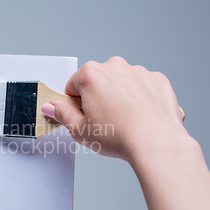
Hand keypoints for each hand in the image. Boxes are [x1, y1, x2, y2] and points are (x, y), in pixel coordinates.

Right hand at [42, 56, 186, 160]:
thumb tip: (52, 107)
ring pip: (120, 82)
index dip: (74, 102)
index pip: (73, 84)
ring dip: (118, 96)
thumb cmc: (119, 136)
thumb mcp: (79, 130)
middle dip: (97, 97)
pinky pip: (142, 86)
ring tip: (123, 120)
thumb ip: (61, 113)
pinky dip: (139, 98)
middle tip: (102, 120)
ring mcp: (138, 72)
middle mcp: (115, 66)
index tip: (82, 114)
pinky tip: (139, 116)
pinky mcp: (157, 80)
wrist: (156, 143)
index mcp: (91, 74)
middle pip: (97, 80)